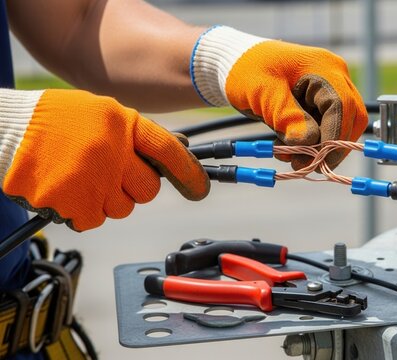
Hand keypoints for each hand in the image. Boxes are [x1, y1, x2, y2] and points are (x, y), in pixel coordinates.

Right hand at [0, 89, 209, 230]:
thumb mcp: (100, 113)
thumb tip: (175, 154)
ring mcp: (91, 179)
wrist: (1, 128)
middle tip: (110, 176)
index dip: (189, 173)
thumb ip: (135, 134)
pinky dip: (82, 210)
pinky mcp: (70, 203)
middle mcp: (112, 151)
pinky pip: (93, 219)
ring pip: (121, 208)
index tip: (199, 189)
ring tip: (80, 177)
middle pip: (148, 190)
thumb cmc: (53, 120)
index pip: (169, 151)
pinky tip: (66, 189)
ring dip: (106, 199)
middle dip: (134, 188)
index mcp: (122, 123)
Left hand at [191, 26, 367, 168]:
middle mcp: (334, 77)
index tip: (318, 160)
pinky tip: (289, 147)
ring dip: (320, 147)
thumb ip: (287, 117)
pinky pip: (326, 127)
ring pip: (340, 126)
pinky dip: (311, 142)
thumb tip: (309, 143)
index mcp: (324, 67)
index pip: (342, 105)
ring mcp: (328, 90)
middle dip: (332, 146)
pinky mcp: (319, 103)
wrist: (232, 64)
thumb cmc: (245, 71)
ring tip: (291, 157)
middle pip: (350, 117)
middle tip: (307, 166)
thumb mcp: (263, 93)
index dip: (334, 135)